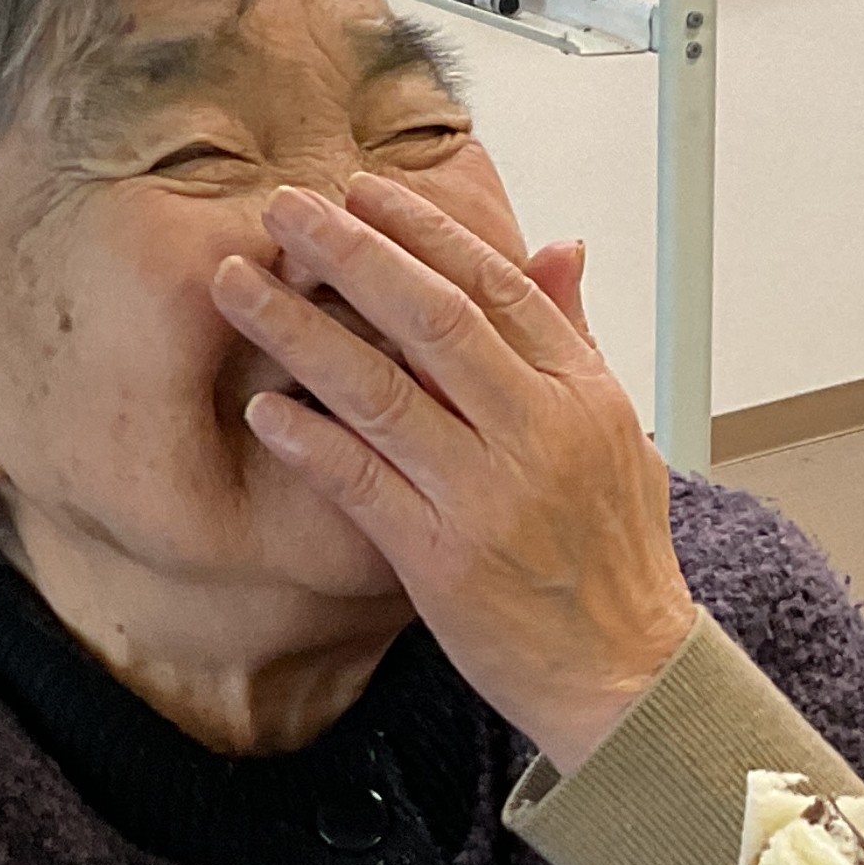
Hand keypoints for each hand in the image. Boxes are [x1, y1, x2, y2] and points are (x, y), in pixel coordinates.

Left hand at [210, 174, 696, 771]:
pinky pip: (360, 484)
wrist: (625, 674)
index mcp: (580, 393)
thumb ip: (575, 337)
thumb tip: (560, 245)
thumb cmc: (616, 557)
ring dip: (300, 330)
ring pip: (381, 390)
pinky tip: (262, 406)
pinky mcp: (442, 560)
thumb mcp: (617, 432)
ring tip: (238, 285)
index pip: (496, 285)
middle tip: (284, 208)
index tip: (362, 190)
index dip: (423, 230)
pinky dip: (309, 441)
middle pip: (432, 318)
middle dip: (350, 252)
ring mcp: (487, 496)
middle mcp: (536, 433)